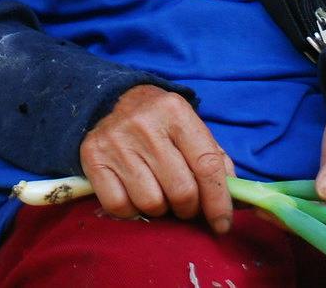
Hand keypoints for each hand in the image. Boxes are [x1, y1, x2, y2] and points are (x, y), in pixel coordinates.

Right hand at [78, 84, 233, 229]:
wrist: (111, 100)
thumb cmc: (160, 122)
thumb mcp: (191, 128)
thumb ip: (215, 160)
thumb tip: (233, 202)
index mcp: (176, 112)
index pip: (206, 165)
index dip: (218, 202)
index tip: (222, 224)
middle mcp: (144, 124)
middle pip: (181, 191)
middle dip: (189, 208)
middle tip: (186, 206)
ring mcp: (116, 141)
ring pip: (151, 203)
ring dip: (160, 209)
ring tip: (158, 194)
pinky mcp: (92, 157)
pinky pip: (120, 206)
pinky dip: (131, 211)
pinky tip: (134, 194)